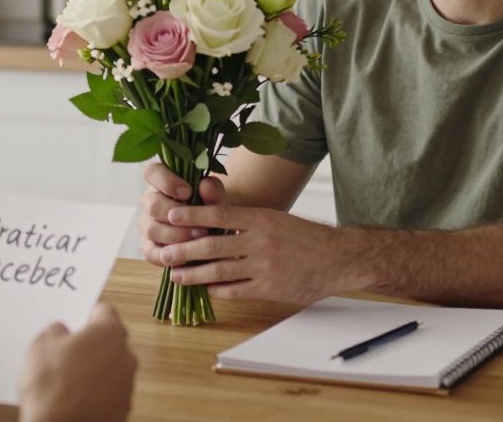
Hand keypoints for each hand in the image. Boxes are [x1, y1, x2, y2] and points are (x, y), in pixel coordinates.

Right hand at [18, 303, 136, 421]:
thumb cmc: (52, 387)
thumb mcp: (40, 345)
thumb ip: (55, 331)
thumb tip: (60, 333)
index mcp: (110, 333)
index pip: (104, 311)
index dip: (86, 315)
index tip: (76, 322)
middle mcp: (126, 356)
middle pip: (110, 341)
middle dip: (91, 345)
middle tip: (66, 352)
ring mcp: (127, 384)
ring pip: (111, 367)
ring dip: (95, 370)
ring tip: (68, 380)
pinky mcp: (123, 408)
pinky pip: (110, 392)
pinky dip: (97, 392)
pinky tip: (75, 398)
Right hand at [137, 162, 226, 265]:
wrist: (214, 233)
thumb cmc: (212, 209)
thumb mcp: (217, 198)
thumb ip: (213, 190)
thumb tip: (205, 185)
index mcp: (161, 182)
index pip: (151, 172)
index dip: (166, 182)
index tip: (188, 192)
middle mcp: (149, 201)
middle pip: (152, 205)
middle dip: (178, 216)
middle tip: (201, 224)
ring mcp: (146, 225)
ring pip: (152, 229)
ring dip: (177, 236)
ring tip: (200, 239)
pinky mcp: (148, 247)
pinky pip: (151, 253)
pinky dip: (170, 255)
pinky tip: (188, 255)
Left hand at [161, 204, 362, 303]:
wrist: (338, 258)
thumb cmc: (304, 236)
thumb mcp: (276, 219)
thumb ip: (246, 221)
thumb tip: (211, 222)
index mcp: (261, 218)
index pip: (219, 212)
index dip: (192, 215)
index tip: (171, 215)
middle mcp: (260, 240)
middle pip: (212, 244)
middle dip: (184, 250)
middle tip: (164, 253)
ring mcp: (264, 266)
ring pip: (219, 271)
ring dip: (194, 274)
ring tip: (176, 275)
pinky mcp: (269, 287)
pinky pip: (235, 290)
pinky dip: (216, 290)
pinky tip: (204, 289)